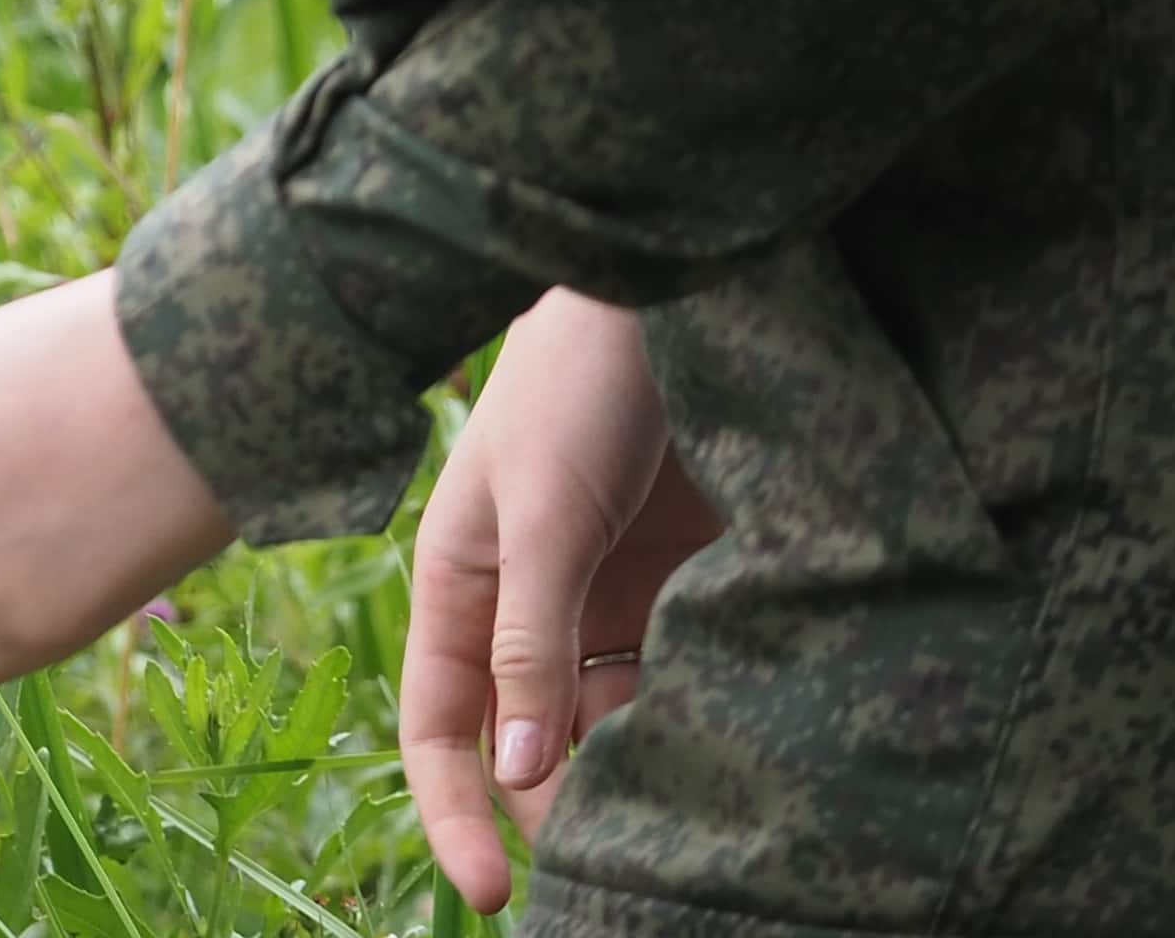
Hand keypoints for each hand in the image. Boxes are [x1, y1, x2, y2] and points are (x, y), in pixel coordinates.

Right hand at [397, 292, 716, 911]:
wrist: (679, 297)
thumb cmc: (580, 386)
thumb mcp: (543, 510)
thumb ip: (529, 636)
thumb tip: (520, 767)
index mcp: (461, 585)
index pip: (441, 730)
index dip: (456, 815)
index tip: (493, 900)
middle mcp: (525, 608)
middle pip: (529, 747)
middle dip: (561, 809)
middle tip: (628, 857)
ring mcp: (603, 601)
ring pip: (607, 728)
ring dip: (634, 773)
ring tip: (690, 818)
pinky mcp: (678, 589)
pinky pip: (673, 688)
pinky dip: (692, 726)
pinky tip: (733, 752)